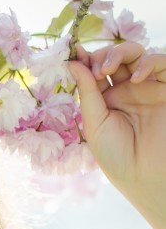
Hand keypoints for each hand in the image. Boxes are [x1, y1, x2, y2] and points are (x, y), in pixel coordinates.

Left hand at [69, 42, 165, 228]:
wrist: (148, 177)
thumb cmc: (118, 157)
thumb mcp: (95, 123)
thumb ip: (87, 92)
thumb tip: (73, 63)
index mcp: (107, 100)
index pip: (94, 70)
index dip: (84, 59)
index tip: (71, 52)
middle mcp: (128, 91)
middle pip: (114, 58)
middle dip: (101, 55)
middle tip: (94, 69)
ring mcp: (149, 88)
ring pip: (137, 54)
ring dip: (120, 54)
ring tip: (107, 70)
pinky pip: (163, 64)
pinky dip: (150, 62)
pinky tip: (136, 77)